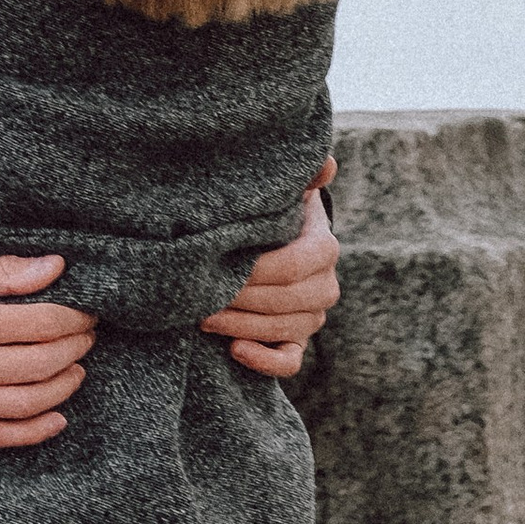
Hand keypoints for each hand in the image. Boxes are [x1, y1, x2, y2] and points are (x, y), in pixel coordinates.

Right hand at [0, 254, 94, 450]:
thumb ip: (1, 273)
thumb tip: (55, 268)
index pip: (42, 324)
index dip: (74, 318)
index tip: (87, 311)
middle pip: (40, 364)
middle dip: (74, 349)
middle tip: (86, 335)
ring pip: (25, 405)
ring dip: (62, 387)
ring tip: (76, 369)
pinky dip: (32, 432)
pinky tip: (55, 418)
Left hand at [199, 164, 339, 380]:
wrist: (277, 245)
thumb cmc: (274, 214)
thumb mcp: (285, 192)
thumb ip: (302, 176)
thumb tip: (326, 162)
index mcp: (324, 248)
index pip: (293, 265)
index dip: (255, 270)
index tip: (219, 264)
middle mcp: (325, 286)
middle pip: (283, 301)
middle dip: (239, 299)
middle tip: (199, 294)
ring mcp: (313, 317)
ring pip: (282, 330)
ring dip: (240, 326)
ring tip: (202, 316)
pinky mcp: (299, 341)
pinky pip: (289, 362)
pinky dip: (264, 361)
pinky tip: (235, 350)